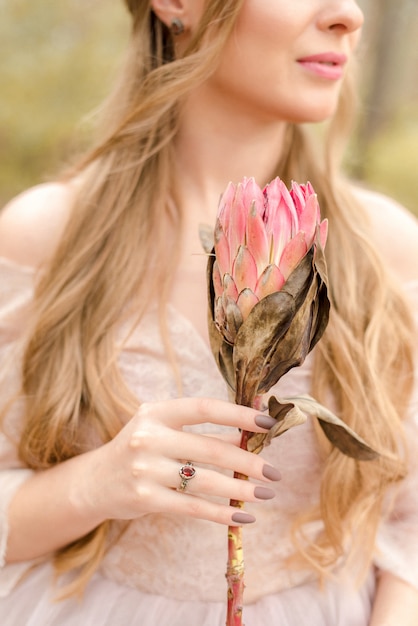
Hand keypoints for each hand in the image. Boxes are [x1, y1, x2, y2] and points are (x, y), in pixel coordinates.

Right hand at [82, 397, 280, 525]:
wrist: (95, 482)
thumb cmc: (139, 450)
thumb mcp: (163, 430)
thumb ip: (201, 432)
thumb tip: (248, 435)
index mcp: (156, 413)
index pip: (204, 409)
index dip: (238, 415)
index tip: (268, 423)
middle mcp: (149, 437)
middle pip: (209, 449)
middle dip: (248, 461)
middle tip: (275, 473)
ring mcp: (145, 469)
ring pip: (205, 481)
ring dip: (241, 489)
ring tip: (266, 494)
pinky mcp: (145, 499)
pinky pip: (192, 507)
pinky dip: (221, 513)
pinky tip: (243, 516)